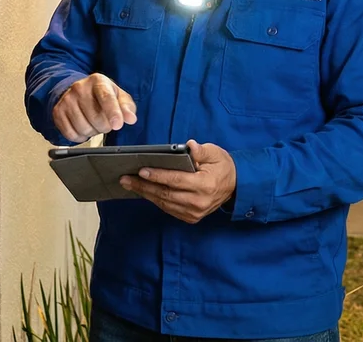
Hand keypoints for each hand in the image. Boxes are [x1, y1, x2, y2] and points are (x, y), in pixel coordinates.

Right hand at [53, 73, 137, 142]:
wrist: (77, 90)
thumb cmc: (102, 95)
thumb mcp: (118, 96)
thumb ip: (127, 107)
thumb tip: (131, 119)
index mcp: (98, 81)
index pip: (106, 98)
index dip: (113, 113)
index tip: (117, 125)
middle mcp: (80, 88)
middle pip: (96, 118)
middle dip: (105, 126)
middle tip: (106, 121)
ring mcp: (67, 100)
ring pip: (84, 128)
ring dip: (93, 131)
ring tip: (94, 122)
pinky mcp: (58, 112)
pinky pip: (71, 134)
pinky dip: (80, 136)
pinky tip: (84, 126)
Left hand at [120, 140, 236, 223]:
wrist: (236, 186)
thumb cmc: (223, 166)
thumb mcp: (215, 153)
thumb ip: (201, 151)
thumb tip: (189, 146)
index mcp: (205, 185)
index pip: (176, 180)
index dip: (158, 176)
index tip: (141, 171)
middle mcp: (198, 202)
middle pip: (165, 194)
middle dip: (143, 185)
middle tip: (126, 178)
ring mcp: (194, 213)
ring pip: (164, 203)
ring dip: (146, 193)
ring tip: (130, 184)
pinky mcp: (191, 217)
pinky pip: (168, 208)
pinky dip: (155, 200)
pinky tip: (144, 191)